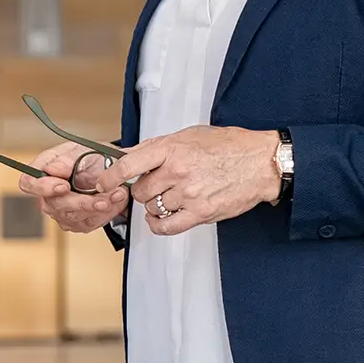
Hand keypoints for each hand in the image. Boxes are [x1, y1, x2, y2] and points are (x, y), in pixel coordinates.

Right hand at [17, 140, 130, 234]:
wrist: (111, 169)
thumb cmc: (90, 157)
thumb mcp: (80, 150)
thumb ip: (65, 160)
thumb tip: (53, 169)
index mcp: (43, 172)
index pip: (29, 183)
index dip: (42, 187)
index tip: (64, 185)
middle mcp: (48, 195)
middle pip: (55, 205)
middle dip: (82, 202)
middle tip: (102, 197)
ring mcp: (62, 211)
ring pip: (74, 217)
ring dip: (99, 207)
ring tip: (117, 195)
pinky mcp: (77, 223)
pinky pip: (89, 223)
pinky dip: (106, 213)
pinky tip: (115, 201)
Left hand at [96, 126, 281, 234]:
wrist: (260, 163)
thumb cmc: (228, 146)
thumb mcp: (188, 136)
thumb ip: (156, 147)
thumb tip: (126, 154)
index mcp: (171, 148)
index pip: (128, 164)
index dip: (110, 176)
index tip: (103, 182)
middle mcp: (177, 171)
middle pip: (140, 191)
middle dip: (143, 190)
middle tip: (157, 185)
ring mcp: (188, 194)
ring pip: (153, 208)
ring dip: (156, 205)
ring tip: (171, 196)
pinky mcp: (200, 213)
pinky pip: (167, 226)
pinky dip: (159, 224)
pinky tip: (161, 218)